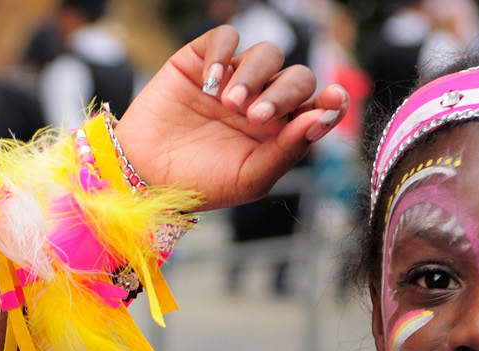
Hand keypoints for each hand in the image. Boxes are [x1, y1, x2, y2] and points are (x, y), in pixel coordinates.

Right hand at [114, 26, 348, 210]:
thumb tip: (320, 117)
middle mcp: (262, 100)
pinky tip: (209, 83)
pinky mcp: (201, 61)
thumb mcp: (250, 178)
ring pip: (266, 54)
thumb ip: (289, 149)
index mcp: (281, 130)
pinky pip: (226, 39)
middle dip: (284, 93)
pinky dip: (222, 54)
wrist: (143, 175)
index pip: (317, 105)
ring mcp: (232, 79)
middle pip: (296, 77)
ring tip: (229, 104)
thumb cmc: (199, 182)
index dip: (332, 99)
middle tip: (256, 117)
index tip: (334, 100)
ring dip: (253, 76)